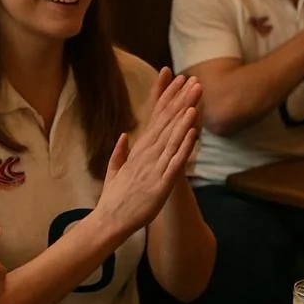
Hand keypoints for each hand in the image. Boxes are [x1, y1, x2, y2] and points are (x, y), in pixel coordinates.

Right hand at [95, 73, 200, 235]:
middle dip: (180, 102)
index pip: (156, 119)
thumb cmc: (113, 199)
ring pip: (171, 140)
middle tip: (193, 81)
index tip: (178, 81)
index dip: (168, 99)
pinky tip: (192, 133)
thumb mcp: (114, 170)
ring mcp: (153, 170)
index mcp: (138, 152)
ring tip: (195, 101)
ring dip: (184, 120)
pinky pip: (174, 164)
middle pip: (166, 124)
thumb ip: (120, 153)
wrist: (108, 222)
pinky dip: (184, 148)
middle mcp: (146, 156)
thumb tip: (124, 136)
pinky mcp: (160, 185)